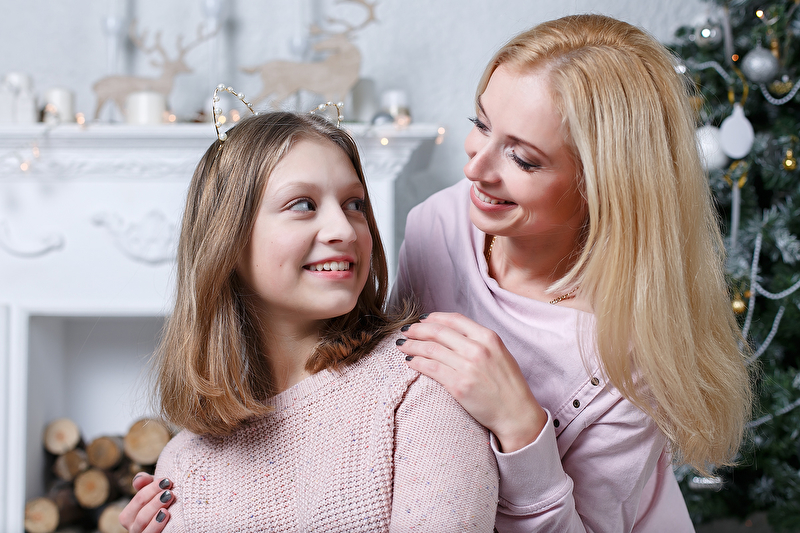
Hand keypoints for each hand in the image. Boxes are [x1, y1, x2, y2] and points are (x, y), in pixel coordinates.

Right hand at [118, 473, 172, 531]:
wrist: (175, 521)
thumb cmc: (162, 501)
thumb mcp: (154, 490)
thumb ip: (145, 482)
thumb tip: (138, 479)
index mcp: (129, 515)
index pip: (138, 500)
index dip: (151, 489)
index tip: (166, 481)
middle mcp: (133, 528)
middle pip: (140, 512)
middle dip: (154, 500)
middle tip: (169, 491)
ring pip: (142, 523)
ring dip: (155, 509)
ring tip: (169, 499)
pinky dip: (156, 525)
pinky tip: (166, 515)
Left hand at [396, 312, 546, 451]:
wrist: (516, 414)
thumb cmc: (508, 385)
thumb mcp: (499, 353)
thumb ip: (478, 340)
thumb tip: (451, 332)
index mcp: (489, 337)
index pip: (454, 319)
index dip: (434, 318)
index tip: (422, 320)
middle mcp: (478, 349)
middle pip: (438, 332)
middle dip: (417, 330)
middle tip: (406, 331)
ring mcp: (468, 367)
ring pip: (431, 349)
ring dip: (412, 345)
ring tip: (402, 346)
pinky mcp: (458, 385)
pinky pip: (431, 368)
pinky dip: (417, 363)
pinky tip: (410, 362)